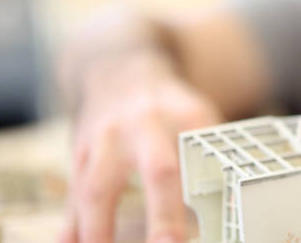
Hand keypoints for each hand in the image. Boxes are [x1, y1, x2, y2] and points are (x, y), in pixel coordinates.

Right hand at [61, 56, 221, 242]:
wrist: (119, 73)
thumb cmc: (169, 109)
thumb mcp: (199, 118)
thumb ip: (213, 157)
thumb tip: (229, 208)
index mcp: (188, 116)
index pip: (208, 156)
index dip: (216, 186)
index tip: (214, 223)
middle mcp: (147, 125)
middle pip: (159, 170)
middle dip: (164, 213)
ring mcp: (107, 139)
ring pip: (99, 188)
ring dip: (101, 229)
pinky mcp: (79, 154)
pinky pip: (73, 194)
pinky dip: (70, 225)